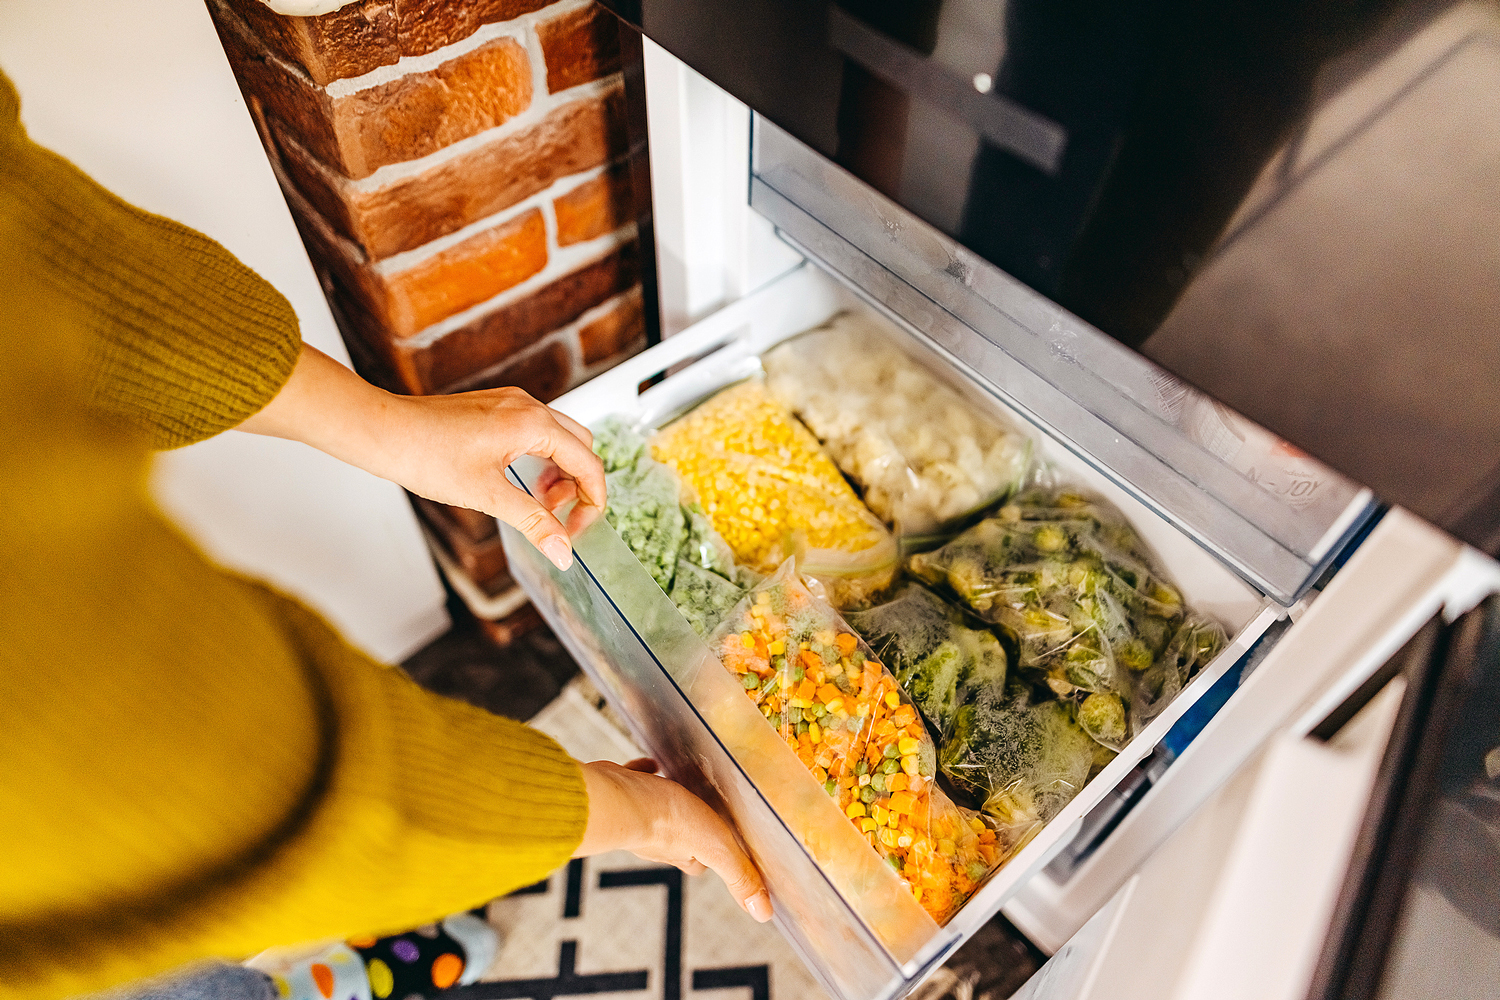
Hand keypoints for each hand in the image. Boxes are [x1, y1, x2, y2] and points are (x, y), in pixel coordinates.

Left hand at [238, 346, 602, 569]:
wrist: (384, 432)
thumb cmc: (426, 456)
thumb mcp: (487, 496)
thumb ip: (533, 523)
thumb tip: (563, 552)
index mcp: (533, 424)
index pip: (589, 463)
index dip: (592, 502)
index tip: (576, 531)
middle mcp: (528, 406)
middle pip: (581, 446)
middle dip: (577, 485)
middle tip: (556, 517)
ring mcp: (511, 403)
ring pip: (559, 437)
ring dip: (558, 472)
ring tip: (535, 503)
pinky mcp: (495, 407)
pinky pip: (535, 431)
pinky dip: (538, 458)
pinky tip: (516, 481)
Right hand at [575, 759, 772, 922]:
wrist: (617, 797)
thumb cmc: (665, 822)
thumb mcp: (717, 848)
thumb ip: (739, 876)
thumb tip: (763, 913)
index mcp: (682, 853)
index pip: (701, 862)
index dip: (713, 856)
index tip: (725, 846)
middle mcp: (657, 838)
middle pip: (678, 836)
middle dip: (690, 825)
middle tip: (705, 808)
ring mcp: (637, 814)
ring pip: (655, 809)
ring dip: (667, 800)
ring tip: (681, 784)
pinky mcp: (623, 790)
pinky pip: (636, 782)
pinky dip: (644, 775)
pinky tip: (652, 765)